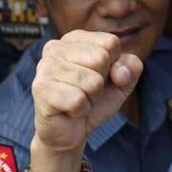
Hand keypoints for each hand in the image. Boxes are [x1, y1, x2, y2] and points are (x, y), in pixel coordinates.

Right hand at [32, 31, 142, 156]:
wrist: (70, 132)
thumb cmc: (94, 100)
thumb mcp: (122, 81)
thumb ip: (131, 67)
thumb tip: (120, 73)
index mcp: (74, 38)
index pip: (111, 43)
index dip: (114, 66)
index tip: (99, 76)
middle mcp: (55, 47)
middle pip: (101, 58)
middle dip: (101, 83)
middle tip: (86, 92)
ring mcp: (45, 67)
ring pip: (92, 82)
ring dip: (91, 99)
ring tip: (77, 100)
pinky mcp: (41, 89)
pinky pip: (79, 100)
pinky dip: (81, 110)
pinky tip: (69, 110)